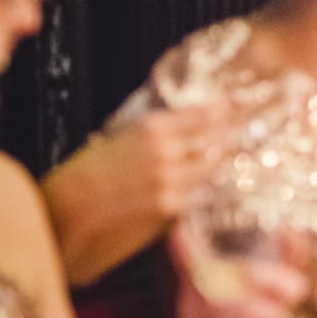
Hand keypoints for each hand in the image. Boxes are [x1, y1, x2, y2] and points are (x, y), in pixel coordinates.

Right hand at [50, 102, 229, 227]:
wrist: (65, 211)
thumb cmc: (84, 175)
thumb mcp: (117, 140)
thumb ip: (151, 136)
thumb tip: (180, 130)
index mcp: (151, 128)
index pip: (202, 115)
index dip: (224, 111)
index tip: (237, 106)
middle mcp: (166, 150)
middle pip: (216, 140)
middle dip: (234, 137)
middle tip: (250, 131)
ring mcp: (170, 179)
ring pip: (213, 167)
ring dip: (226, 163)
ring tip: (241, 158)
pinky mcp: (169, 206)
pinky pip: (202, 193)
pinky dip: (212, 187)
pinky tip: (222, 185)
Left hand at [167, 223, 307, 317]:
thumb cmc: (204, 314)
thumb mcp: (196, 283)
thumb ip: (191, 258)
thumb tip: (178, 229)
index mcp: (267, 281)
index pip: (292, 260)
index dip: (297, 248)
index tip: (291, 230)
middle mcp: (277, 301)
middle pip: (292, 286)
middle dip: (267, 277)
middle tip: (247, 275)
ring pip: (265, 313)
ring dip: (237, 309)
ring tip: (214, 309)